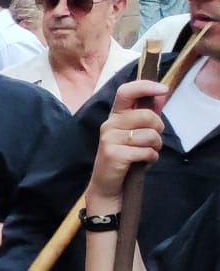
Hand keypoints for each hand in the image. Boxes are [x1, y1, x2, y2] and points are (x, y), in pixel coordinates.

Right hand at [87, 82, 166, 210]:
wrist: (107, 184)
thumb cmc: (124, 156)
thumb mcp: (133, 133)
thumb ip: (145, 116)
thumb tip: (160, 97)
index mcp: (115, 116)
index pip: (126, 92)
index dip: (145, 87)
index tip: (163, 89)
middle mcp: (109, 124)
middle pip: (147, 116)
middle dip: (158, 128)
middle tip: (153, 139)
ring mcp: (109, 139)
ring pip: (150, 135)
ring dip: (155, 147)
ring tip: (147, 152)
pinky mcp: (113, 154)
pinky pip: (145, 151)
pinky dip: (151, 158)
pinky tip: (143, 162)